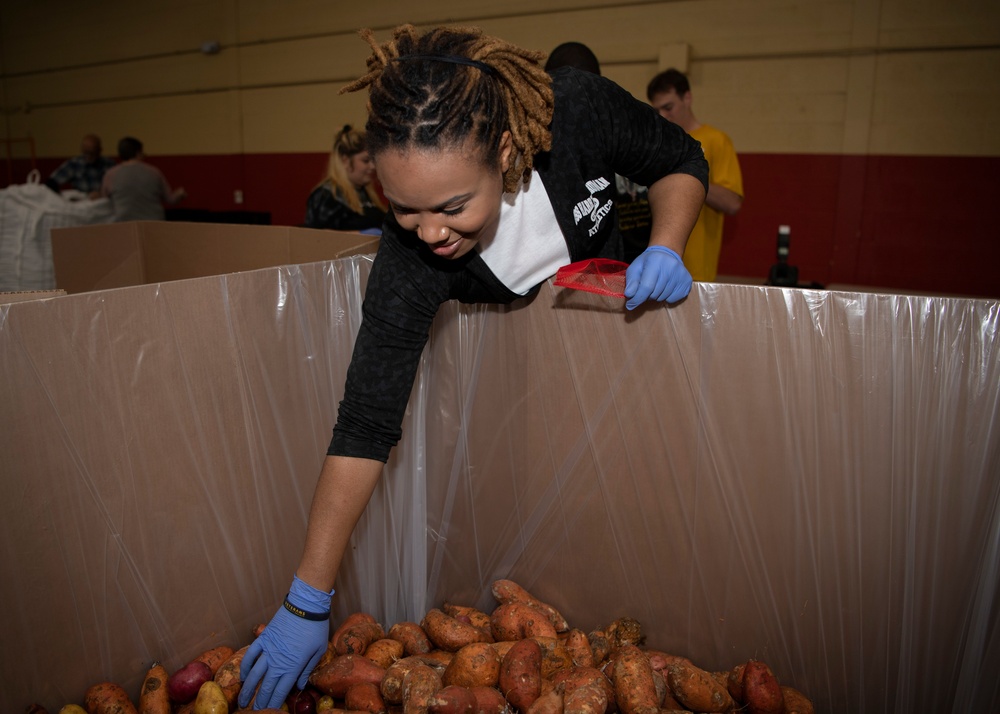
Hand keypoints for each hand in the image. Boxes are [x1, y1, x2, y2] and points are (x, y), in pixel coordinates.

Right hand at [239, 575, 333, 709]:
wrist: (306, 606)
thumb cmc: (315, 628)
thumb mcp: (318, 651)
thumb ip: (307, 670)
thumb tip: (300, 685)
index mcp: (293, 667)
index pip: (280, 691)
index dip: (274, 703)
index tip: (269, 712)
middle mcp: (278, 661)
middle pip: (265, 687)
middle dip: (258, 702)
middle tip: (253, 711)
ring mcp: (268, 650)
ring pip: (254, 674)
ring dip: (247, 689)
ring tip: (242, 701)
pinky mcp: (263, 638)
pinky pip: (250, 655)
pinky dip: (245, 667)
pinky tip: (243, 676)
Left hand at [624, 246, 691, 309]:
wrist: (666, 254)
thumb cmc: (648, 262)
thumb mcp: (635, 268)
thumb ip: (631, 282)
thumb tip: (630, 296)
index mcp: (655, 261)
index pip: (646, 286)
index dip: (637, 298)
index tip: (630, 305)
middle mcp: (671, 267)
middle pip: (655, 294)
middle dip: (647, 295)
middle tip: (647, 287)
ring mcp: (681, 274)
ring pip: (663, 297)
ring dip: (656, 296)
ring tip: (656, 285)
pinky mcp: (687, 281)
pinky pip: (673, 299)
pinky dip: (666, 297)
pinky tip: (665, 287)